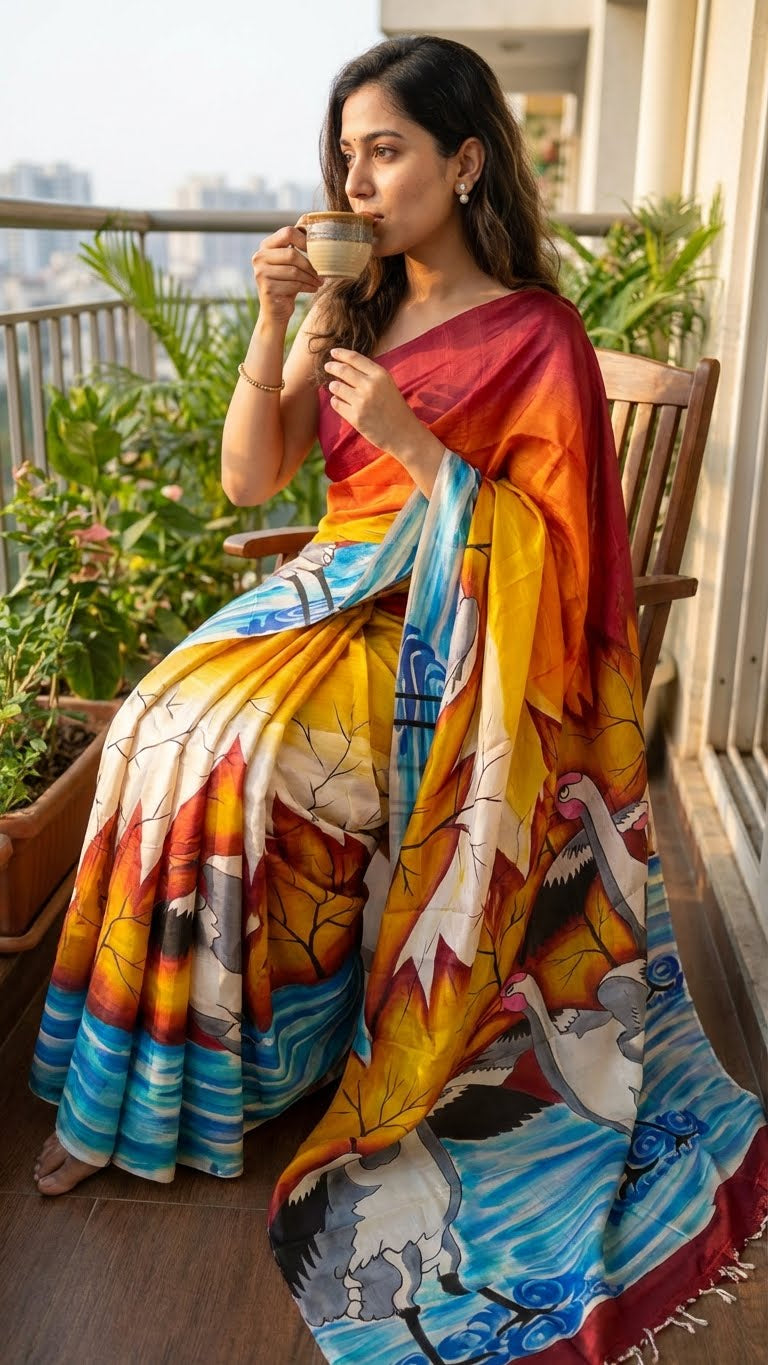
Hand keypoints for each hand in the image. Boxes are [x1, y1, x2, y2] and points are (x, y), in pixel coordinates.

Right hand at [251, 225, 321, 326]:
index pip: (287, 232)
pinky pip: (293, 284)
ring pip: (294, 271)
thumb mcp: (290, 263)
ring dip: (311, 278)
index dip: (305, 240)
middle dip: (310, 265)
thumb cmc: (287, 283)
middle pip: (292, 254)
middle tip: (322, 272)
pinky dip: (307, 287)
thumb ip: (295, 244)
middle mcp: (259, 257)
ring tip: (319, 282)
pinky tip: (312, 289)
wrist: (276, 311)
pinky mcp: (266, 288)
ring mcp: (260, 273)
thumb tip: (310, 219)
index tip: (318, 250)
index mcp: (265, 246)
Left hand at [324, 348, 445, 493]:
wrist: (403, 434)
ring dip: (333, 386)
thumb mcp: (387, 385)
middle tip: (327, 366)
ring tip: (335, 387)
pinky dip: (335, 401)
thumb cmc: (395, 408)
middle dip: (332, 367)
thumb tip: (345, 365)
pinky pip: (336, 403)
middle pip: (342, 370)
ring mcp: (362, 402)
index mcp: (380, 375)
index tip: (333, 352)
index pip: (354, 358)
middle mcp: (370, 385)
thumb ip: (369, 375)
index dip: (341, 354)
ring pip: (336, 387)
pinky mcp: (355, 417)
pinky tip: (340, 402)